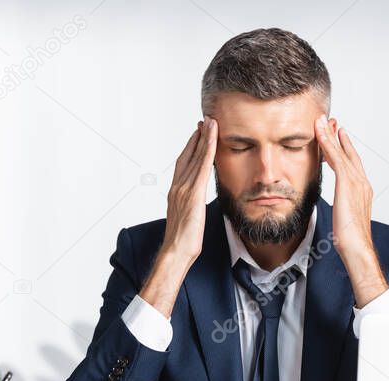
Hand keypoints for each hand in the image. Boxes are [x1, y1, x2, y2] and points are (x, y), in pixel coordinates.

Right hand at [162, 116, 217, 261]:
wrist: (176, 252)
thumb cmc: (182, 242)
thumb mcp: (187, 220)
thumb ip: (190, 207)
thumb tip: (196, 205)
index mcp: (175, 192)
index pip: (183, 164)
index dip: (190, 147)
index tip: (197, 134)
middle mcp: (177, 187)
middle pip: (188, 155)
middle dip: (197, 137)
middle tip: (205, 121)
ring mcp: (184, 189)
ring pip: (195, 157)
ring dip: (204, 138)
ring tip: (211, 123)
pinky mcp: (193, 194)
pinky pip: (202, 167)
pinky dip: (207, 150)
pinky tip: (213, 139)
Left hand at [314, 114, 388, 306]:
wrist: (356, 247)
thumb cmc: (351, 241)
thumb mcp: (344, 220)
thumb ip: (342, 210)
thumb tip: (338, 213)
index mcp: (362, 191)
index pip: (352, 165)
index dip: (344, 150)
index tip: (338, 138)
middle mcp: (362, 183)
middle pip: (349, 154)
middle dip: (339, 137)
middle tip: (332, 122)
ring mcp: (357, 182)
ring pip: (341, 152)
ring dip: (330, 135)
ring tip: (321, 121)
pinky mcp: (348, 183)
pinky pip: (335, 157)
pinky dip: (327, 143)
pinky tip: (319, 133)